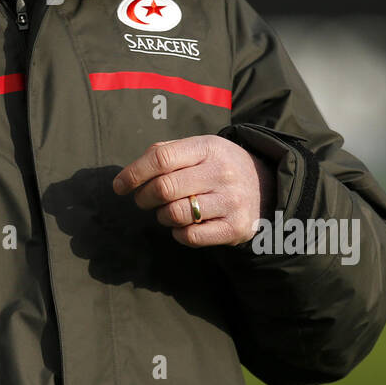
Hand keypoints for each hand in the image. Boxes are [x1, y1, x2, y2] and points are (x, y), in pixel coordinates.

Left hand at [112, 135, 276, 246]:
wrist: (266, 185)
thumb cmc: (217, 165)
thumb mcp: (198, 148)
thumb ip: (165, 153)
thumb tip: (129, 174)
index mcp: (207, 147)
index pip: (161, 158)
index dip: (133, 173)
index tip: (119, 186)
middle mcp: (221, 172)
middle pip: (164, 188)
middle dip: (144, 198)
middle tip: (143, 201)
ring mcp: (230, 201)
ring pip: (175, 214)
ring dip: (161, 216)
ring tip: (166, 211)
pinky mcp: (235, 228)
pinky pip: (191, 237)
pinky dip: (178, 234)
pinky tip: (183, 226)